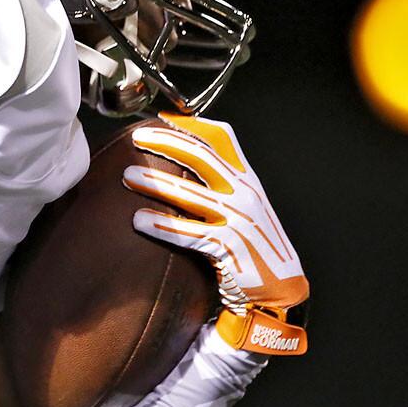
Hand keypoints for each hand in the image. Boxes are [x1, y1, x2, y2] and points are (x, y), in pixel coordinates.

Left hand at [122, 112, 308, 354]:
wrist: (279, 289)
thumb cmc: (253, 246)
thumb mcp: (244, 207)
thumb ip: (222, 184)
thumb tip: (184, 161)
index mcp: (247, 179)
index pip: (223, 137)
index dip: (192, 124)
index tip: (163, 117)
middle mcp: (244, 193)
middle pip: (202, 156)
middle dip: (167, 142)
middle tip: (137, 137)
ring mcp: (238, 219)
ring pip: (190, 193)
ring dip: (156, 182)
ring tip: (128, 176)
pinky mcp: (228, 247)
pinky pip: (188, 233)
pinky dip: (162, 226)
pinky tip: (139, 220)